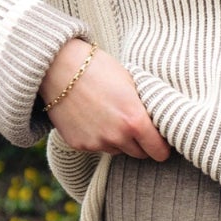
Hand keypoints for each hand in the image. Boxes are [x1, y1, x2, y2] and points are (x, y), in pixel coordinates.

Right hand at [41, 37, 169, 159]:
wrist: (58, 67)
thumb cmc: (98, 68)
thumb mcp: (131, 84)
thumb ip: (144, 108)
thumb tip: (157, 124)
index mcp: (135, 120)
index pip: (159, 151)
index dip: (162, 146)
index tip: (160, 140)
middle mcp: (117, 136)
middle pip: (139, 154)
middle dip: (140, 143)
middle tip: (134, 125)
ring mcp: (97, 142)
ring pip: (117, 150)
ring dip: (118, 140)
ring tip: (109, 115)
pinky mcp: (79, 145)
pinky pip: (97, 147)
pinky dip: (98, 137)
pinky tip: (92, 117)